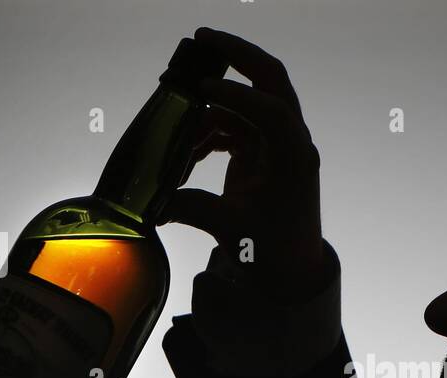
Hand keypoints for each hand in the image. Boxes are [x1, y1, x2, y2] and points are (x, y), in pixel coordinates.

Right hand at [160, 27, 326, 303]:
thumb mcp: (231, 230)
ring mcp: (279, 145)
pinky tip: (187, 149)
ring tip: (177, 116)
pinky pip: (236, 126)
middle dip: (238, 55)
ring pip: (247, 103)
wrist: (291, 271)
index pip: (273, 112)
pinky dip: (211, 130)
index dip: (239, 95)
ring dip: (211, 105)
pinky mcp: (265, 153)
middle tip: (202, 37)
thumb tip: (152, 203)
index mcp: (294, 158)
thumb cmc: (271, 253)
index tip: (204, 87)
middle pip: (271, 81)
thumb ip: (192, 208)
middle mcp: (292, 143)